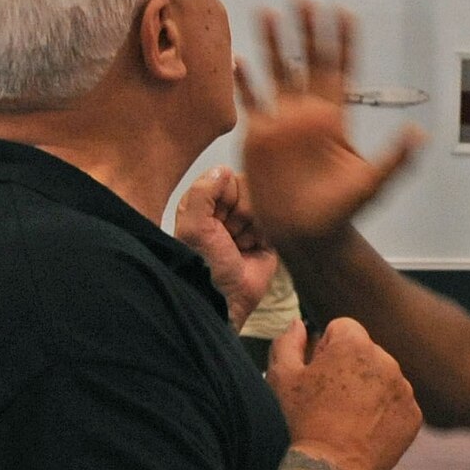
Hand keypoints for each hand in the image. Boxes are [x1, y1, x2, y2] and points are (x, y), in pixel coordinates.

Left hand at [175, 166, 277, 326]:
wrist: (223, 300)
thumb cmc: (202, 267)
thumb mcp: (193, 226)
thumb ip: (203, 191)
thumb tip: (223, 169)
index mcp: (204, 204)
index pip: (227, 178)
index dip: (227, 196)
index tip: (218, 218)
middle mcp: (226, 211)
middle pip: (248, 189)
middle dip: (240, 213)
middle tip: (228, 235)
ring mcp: (248, 224)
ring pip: (264, 204)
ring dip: (252, 227)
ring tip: (239, 246)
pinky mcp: (268, 238)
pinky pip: (276, 221)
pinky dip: (266, 234)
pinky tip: (253, 249)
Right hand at [238, 1, 424, 248]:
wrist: (309, 235)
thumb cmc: (343, 212)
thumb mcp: (374, 184)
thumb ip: (395, 159)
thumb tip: (419, 134)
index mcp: (335, 119)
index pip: (341, 71)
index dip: (343, 43)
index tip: (344, 12)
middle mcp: (308, 114)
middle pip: (307, 62)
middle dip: (306, 31)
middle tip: (304, 0)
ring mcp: (282, 123)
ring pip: (277, 73)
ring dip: (273, 45)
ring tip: (268, 12)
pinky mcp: (259, 138)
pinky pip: (250, 102)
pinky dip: (245, 82)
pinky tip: (239, 59)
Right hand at [267, 319, 421, 469]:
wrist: (332, 469)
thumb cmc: (302, 421)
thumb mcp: (282, 378)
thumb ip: (288, 342)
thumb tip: (299, 323)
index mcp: (354, 344)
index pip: (342, 327)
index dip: (326, 348)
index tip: (318, 373)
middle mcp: (386, 360)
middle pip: (365, 351)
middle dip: (349, 366)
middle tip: (330, 398)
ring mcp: (404, 388)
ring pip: (384, 377)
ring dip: (368, 388)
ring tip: (347, 417)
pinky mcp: (413, 414)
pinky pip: (398, 403)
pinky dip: (384, 412)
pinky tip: (364, 429)